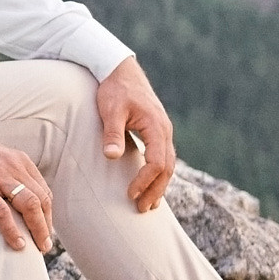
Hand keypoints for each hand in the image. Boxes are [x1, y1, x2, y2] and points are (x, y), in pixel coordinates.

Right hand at [0, 122, 53, 251]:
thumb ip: (8, 172)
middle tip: (45, 245)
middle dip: (46, 226)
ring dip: (38, 230)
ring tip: (38, 248)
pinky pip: (2, 212)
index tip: (44, 231)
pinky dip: (12, 230)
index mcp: (18, 160)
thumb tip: (16, 195)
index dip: (48, 214)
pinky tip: (17, 244)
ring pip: (29, 205)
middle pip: (41, 200)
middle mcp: (12, 166)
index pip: (43, 191)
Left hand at [96, 56, 175, 211]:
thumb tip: (111, 157)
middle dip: (155, 190)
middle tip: (141, 209)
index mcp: (156, 126)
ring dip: (159, 186)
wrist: (120, 70)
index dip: (144, 180)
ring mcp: (163, 131)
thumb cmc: (114, 89)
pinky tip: (150, 187)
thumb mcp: (110, 110)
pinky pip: (163, 158)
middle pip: (167, 168)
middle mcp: (165, 131)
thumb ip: (112, 133)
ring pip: (168, 165)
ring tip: (148, 205)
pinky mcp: (157, 132)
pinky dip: (158, 175)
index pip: (157, 162)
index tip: (130, 193)